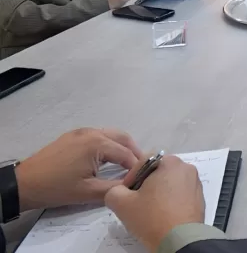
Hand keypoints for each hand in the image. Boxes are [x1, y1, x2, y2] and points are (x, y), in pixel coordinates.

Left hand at [15, 128, 141, 211]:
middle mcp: (92, 132)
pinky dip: (108, 143)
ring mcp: (81, 132)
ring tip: (125, 163)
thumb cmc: (57, 188)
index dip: (136, 166)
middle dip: (133, 151)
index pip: (126, 154)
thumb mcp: (88, 192)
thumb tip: (133, 184)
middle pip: (122, 137)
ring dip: (121, 146)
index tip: (143, 177)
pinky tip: (106, 157)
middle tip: (139, 167)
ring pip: (110, 134)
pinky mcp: (72, 135)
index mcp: (98, 144)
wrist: (23, 184)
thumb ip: (115, 188)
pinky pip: (97, 135)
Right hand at [105, 155, 204, 252]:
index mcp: (170, 162)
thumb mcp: (122, 204)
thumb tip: (118, 190)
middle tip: (136, 201)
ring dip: (158, 192)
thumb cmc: (151, 217)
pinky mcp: (200, 198)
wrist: (179, 240)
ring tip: (149, 210)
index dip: (130, 177)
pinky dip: (170, 200)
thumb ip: (114, 191)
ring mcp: (195, 182)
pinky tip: (163, 214)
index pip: (143, 161)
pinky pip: (180, 194)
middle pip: (158, 171)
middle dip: (145, 184)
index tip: (125, 194)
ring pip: (170, 183)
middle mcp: (186, 167)